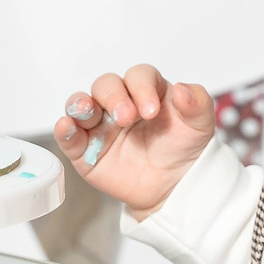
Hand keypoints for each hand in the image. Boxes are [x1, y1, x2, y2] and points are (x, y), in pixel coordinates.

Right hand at [53, 64, 215, 215]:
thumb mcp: (199, 125)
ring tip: (86, 111)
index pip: (138, 76)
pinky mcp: (85, 149)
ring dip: (80, 104)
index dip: (142, 88)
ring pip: (80, 104)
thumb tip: (182, 89)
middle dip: (113, 98)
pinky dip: (64, 130)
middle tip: (126, 118)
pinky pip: (70, 136)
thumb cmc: (183, 148)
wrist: (173, 186)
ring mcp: (100, 125)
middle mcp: (119, 102)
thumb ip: (197, 103)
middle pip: (106, 85)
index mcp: (146, 90)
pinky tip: (66, 126)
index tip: (152, 111)